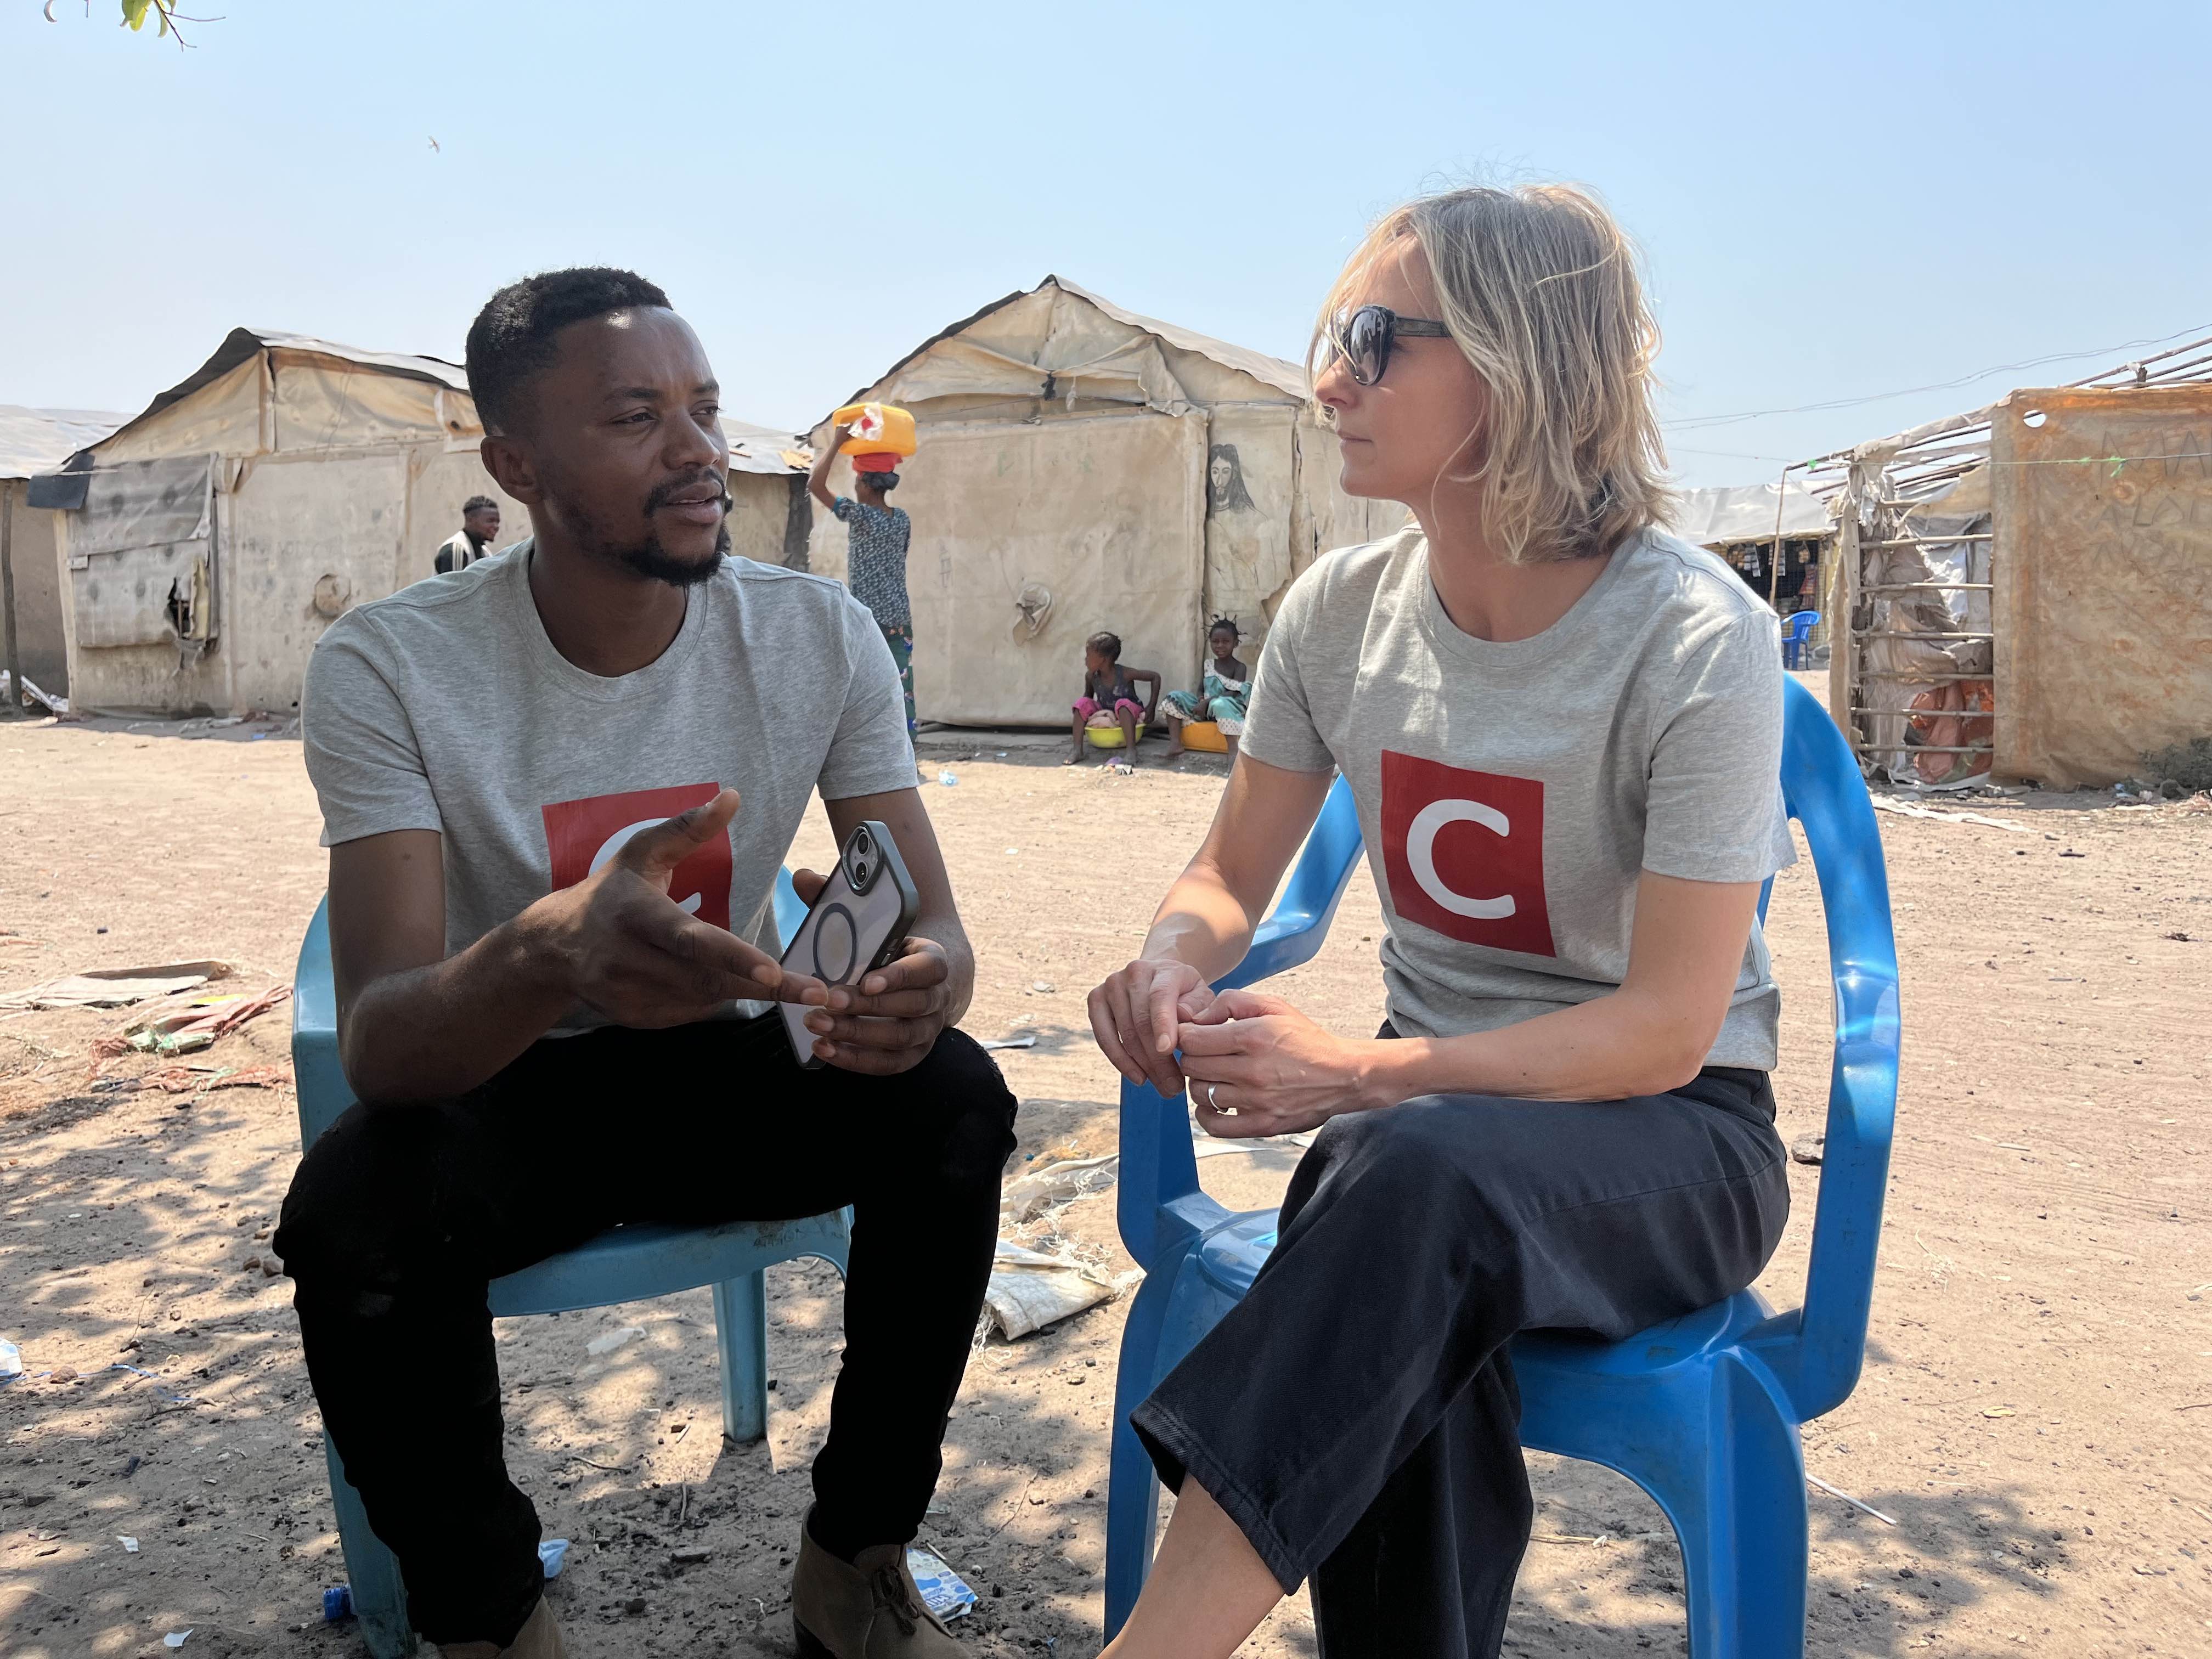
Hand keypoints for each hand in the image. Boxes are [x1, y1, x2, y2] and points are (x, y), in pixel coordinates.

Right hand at [540, 790, 827, 1027]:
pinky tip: (718, 983)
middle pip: (704, 979)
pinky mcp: (631, 1017)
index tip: (774, 972)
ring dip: (740, 990)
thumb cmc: (609, 891)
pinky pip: (687, 1014)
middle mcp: (626, 958)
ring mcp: (625, 993)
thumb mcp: (642, 851)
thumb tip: (732, 796)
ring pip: (700, 1001)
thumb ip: (688, 828)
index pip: (689, 940)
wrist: (552, 946)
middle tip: (814, 991)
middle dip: (761, 986)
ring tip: (771, 979)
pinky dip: (710, 1001)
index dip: (732, 957)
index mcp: (634, 913)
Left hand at [791, 868, 954, 1074]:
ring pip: (899, 1038)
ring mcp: (928, 1030)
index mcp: (933, 960)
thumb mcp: (871, 924)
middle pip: (910, 1007)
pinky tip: (825, 1049)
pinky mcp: (913, 1054)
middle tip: (828, 1001)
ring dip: (858, 1034)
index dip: (899, 975)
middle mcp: (937, 998)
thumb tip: (803, 877)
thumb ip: (838, 901)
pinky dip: (857, 1060)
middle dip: (867, 1007)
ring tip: (817, 1026)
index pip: (926, 968)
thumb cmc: (886, 949)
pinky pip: (890, 1064)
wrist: (918, 982)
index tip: (866, 980)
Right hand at [1087, 957, 1216, 1097]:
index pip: (1160, 997)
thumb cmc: (1186, 995)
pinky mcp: (1096, 998)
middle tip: (1174, 1088)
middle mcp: (1134, 972)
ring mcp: (1112, 984)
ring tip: (1163, 1087)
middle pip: (1141, 1022)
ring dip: (1144, 1066)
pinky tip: (1139, 1077)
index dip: (1162, 1024)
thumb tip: (1183, 1018)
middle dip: (1158, 1060)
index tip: (1167, 1050)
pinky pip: (1104, 1037)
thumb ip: (1199, 1008)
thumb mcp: (1203, 998)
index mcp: (1165, 969)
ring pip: (1125, 1034)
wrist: (1161, 978)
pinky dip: (1120, 1061)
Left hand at [1177, 988, 1375, 1138]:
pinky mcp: (1262, 1124)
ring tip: (1215, 1076)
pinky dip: (1206, 1115)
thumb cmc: (1306, 1039)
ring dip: (1200, 1084)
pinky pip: (1214, 1126)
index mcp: (1253, 1037)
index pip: (1192, 1039)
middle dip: (1192, 1058)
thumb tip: (1197, 1018)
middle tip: (1205, 1055)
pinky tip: (1215, 1103)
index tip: (1195, 1035)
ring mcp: (1257, 1101)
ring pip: (1200, 1094)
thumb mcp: (1274, 1005)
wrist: (1343, 1074)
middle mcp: (1252, 1071)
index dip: (1187, 1035)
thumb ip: (1231, 1002)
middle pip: (1192, 1067)